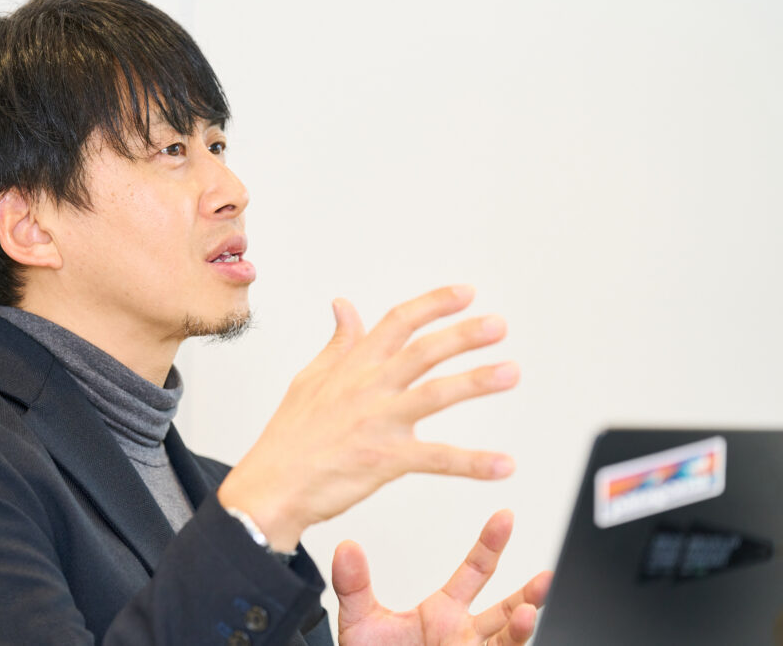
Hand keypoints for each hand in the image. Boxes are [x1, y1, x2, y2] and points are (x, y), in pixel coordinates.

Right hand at [218, 286, 519, 550]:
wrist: (271, 487)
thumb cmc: (288, 437)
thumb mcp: (309, 379)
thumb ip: (338, 343)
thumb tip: (344, 306)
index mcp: (352, 366)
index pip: (397, 322)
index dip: (433, 305)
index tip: (465, 294)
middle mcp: (368, 387)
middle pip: (423, 351)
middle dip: (464, 335)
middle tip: (498, 325)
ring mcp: (378, 421)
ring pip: (435, 393)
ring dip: (477, 382)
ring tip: (510, 372)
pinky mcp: (385, 459)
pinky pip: (436, 458)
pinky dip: (471, 462)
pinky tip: (502, 464)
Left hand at [333, 510, 551, 644]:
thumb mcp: (361, 621)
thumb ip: (354, 586)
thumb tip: (345, 547)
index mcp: (444, 611)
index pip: (476, 570)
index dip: (491, 543)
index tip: (505, 516)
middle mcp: (464, 633)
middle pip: (505, 608)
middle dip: (528, 592)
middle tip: (546, 575)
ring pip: (507, 642)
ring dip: (522, 629)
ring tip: (530, 611)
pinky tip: (519, 631)